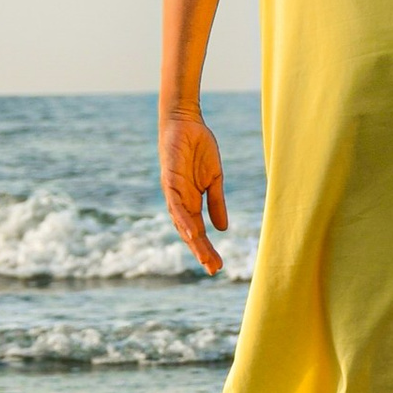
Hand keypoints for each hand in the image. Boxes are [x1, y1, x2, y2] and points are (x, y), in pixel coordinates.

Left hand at [160, 107, 230, 276]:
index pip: (199, 231)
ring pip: (182, 223)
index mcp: (191, 202)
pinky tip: (193, 232)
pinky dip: (184, 220)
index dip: (207, 249)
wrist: (185, 123)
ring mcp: (173, 193)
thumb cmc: (198, 148)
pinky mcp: (169, 181)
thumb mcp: (214, 179)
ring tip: (204, 258)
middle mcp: (180, 202)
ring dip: (193, 241)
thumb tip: (222, 229)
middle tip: (213, 269)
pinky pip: (176, 205)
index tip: (218, 266)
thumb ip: (216, 203)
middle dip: (201, 251)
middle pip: (190, 232)